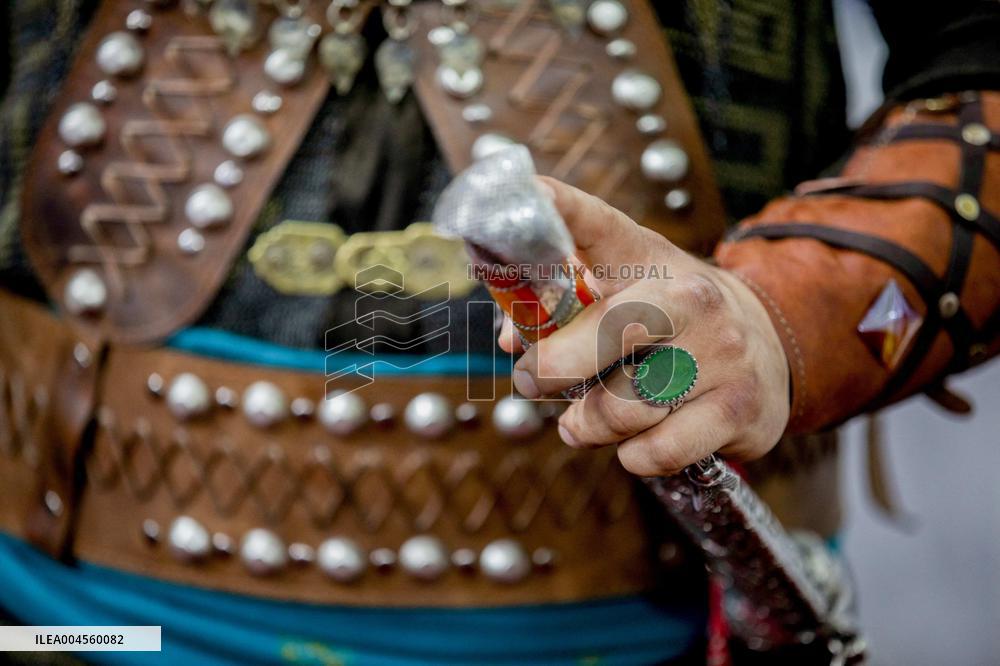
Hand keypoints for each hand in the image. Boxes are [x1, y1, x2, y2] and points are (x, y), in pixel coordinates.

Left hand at [498, 177, 789, 475]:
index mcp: (647, 259)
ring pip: (621, 406)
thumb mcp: (625, 295)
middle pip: (604, 332)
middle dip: (552, 370)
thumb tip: (513, 343)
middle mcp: (690, 296)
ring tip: (587, 421)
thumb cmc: (672, 322)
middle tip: (533, 382)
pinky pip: (658, 450)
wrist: (771, 345)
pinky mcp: (739, 408)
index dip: (554, 208)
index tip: (524, 197)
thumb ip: (560, 313)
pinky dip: (634, 456)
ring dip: (590, 425)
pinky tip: (635, 443)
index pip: (595, 223)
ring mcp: (721, 352)